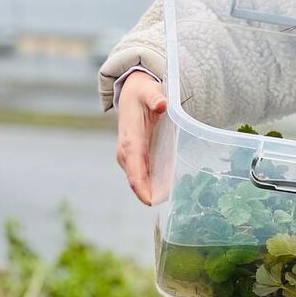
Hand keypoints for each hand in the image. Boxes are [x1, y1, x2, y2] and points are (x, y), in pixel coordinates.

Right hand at [115, 71, 166, 205]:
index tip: (151, 201)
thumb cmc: (142, 93)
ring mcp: (129, 156)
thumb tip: (161, 104)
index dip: (141, 187)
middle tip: (169, 204)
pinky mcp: (134, 156)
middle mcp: (126, 152)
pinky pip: (142, 173)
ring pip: (138, 178)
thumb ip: (155, 98)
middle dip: (149, 194)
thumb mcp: (149, 92)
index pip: (134, 170)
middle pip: (136, 179)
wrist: (131, 91)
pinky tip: (165, 190)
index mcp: (130, 141)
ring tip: (169, 201)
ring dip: (151, 190)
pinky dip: (151, 183)